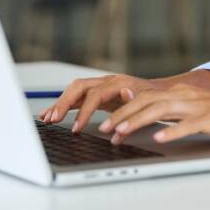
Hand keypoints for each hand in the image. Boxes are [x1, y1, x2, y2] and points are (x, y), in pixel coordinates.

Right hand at [39, 74, 164, 132]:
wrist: (162, 93)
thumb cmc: (156, 99)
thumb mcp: (149, 101)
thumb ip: (136, 99)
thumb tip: (126, 94)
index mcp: (118, 82)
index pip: (95, 94)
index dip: (84, 111)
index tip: (76, 128)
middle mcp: (106, 82)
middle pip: (79, 87)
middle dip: (64, 103)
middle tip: (53, 119)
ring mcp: (101, 87)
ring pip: (75, 91)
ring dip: (60, 104)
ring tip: (47, 118)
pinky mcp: (97, 94)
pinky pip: (77, 98)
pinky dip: (64, 105)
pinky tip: (52, 114)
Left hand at [97, 84, 209, 144]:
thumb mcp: (193, 107)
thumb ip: (171, 108)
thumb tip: (147, 114)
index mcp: (180, 93)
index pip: (144, 97)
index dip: (123, 109)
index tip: (107, 123)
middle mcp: (185, 96)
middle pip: (147, 101)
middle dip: (123, 114)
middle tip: (105, 128)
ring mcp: (197, 106)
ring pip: (162, 110)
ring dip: (139, 120)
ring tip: (123, 132)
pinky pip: (188, 124)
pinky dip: (172, 130)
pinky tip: (160, 137)